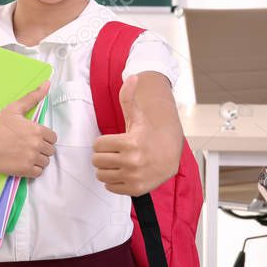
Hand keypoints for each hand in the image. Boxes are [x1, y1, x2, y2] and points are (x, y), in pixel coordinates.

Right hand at [0, 82, 56, 177]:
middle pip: (50, 150)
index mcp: (36, 129)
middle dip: (41, 149)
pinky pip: (38, 172)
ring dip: (38, 160)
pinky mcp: (24, 170)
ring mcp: (31, 158)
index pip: (53, 137)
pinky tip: (23, 163)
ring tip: (25, 155)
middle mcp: (36, 144)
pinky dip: (33, 170)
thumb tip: (47, 83)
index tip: (33, 138)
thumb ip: (33, 97)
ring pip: (45, 162)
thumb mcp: (14, 108)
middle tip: (27, 147)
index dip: (44, 138)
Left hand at [92, 75, 175, 196]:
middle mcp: (132, 161)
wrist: (169, 156)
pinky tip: (124, 172)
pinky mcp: (135, 189)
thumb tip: (132, 76)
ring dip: (106, 169)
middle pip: (97, 161)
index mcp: (130, 142)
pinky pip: (110, 187)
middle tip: (116, 152)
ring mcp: (133, 177)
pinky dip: (114, 181)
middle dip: (103, 156)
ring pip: (101, 175)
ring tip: (119, 162)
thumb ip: (128, 97)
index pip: (97, 145)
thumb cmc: (148, 135)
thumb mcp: (137, 116)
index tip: (115, 141)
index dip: (104, 143)